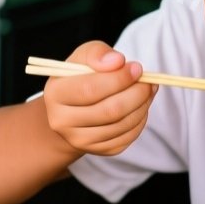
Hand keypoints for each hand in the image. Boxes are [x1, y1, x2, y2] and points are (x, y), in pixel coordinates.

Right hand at [43, 41, 156, 155]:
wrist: (73, 109)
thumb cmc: (81, 77)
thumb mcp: (83, 57)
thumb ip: (98, 53)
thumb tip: (117, 61)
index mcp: (55, 94)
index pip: (90, 89)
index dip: (119, 79)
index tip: (136, 68)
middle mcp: (62, 121)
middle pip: (110, 111)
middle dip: (137, 93)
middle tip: (148, 81)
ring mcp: (80, 140)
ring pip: (122, 125)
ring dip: (143, 105)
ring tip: (147, 90)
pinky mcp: (99, 150)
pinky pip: (128, 137)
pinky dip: (141, 120)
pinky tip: (140, 106)